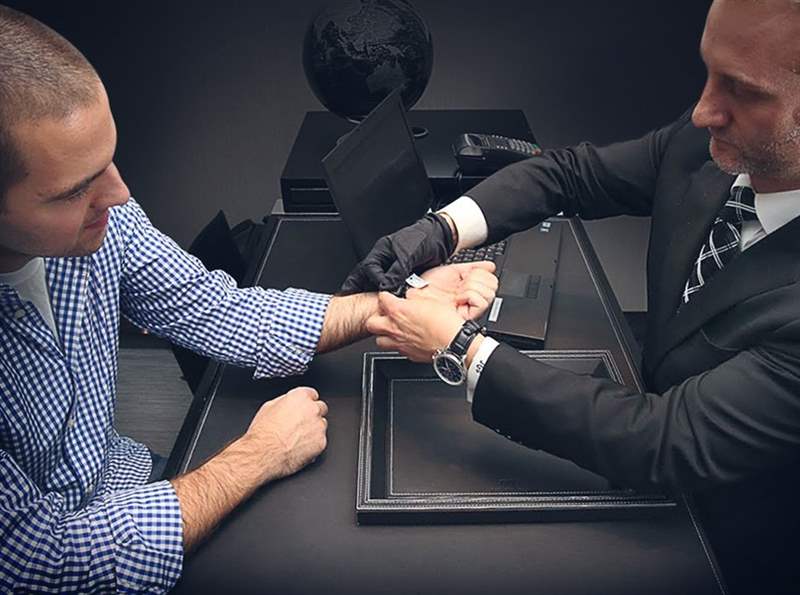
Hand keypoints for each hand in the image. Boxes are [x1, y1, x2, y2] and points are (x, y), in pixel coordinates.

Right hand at [244, 387, 328, 480]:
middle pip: (320, 408)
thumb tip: (289, 403)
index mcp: (300, 397)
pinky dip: (313, 444)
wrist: (264, 454)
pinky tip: (299, 447)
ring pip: (321, 425)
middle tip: (300, 424)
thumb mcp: (268, 407)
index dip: (306, 402)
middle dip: (312, 415)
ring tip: (297, 438)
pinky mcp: (321, 442)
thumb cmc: (263, 433)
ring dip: (313, 429)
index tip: (303, 408)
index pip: (312, 394)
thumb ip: (285, 401)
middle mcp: (312, 410)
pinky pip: (320, 440)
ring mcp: (318, 426)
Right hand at [340, 213, 454, 293]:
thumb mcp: (409, 253)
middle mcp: (386, 260)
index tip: (381, 289)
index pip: (370, 268)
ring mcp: (394, 268)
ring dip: (373, 292)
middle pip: (367, 275)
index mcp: (383, 251)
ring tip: (363, 304)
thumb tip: (386, 285)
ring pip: (379, 282)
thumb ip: (398, 269)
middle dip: (356, 285)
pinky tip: (387, 302)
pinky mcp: (404, 275)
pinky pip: (393, 286)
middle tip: (347, 296)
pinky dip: (390, 294)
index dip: (374, 279)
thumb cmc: (425, 238)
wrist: (442, 238)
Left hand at [366, 292, 464, 361]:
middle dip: (376, 318)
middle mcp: (394, 328)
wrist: (454, 342)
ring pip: (379, 341)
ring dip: (384, 335)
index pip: (381, 299)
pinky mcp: (408, 355)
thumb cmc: (444, 321)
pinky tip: (407, 341)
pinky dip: (399, 345)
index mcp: (398, 311)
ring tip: (393, 330)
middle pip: (371, 323)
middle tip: (385, 315)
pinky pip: (396, 350)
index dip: (385, 296)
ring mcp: (400, 343)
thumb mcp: (430, 300)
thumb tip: (411, 296)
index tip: (389, 296)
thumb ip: (415, 297)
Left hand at [418, 261, 497, 318]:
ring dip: (471, 287)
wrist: (418, 296)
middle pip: (494, 283)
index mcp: (470, 286)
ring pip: (489, 291)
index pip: (491, 277)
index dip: (480, 272)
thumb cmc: (429, 287)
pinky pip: (482, 301)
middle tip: (460, 284)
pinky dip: (469, 295)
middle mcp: (473, 297)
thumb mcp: (452, 270)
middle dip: (475, 278)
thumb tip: (491, 266)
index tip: (466, 274)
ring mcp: (472, 307)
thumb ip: (473, 267)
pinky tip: (459, 298)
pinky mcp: (470, 316)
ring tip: (458, 292)